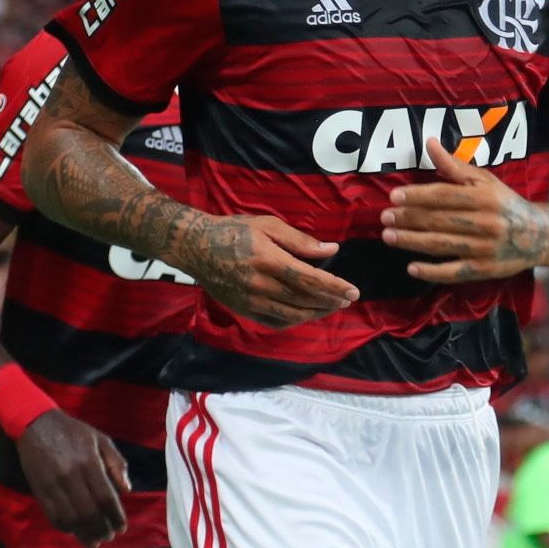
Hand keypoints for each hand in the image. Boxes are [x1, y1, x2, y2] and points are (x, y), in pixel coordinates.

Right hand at [16, 409, 129, 546]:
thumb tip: (126, 490)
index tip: (122, 527)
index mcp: (88, 462)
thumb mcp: (101, 439)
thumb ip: (116, 464)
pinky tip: (75, 531)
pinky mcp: (39, 490)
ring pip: (70, 518)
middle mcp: (70, 476)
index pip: (105, 498)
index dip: (115, 516)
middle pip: (89, 512)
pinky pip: (53, 516)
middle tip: (109, 536)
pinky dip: (66, 527)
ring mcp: (52, 485)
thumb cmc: (73, 432)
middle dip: (102, 529)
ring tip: (95, 541)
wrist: (36, 424)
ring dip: (84, 534)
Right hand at [185, 215, 353, 328]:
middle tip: (348, 299)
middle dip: (330, 301)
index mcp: (268, 260)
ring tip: (332, 307)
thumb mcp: (267, 225)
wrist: (195, 247)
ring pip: (292, 315)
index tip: (353, 291)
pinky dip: (295, 320)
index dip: (334, 287)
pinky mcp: (243, 310)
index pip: (310, 280)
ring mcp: (250, 301)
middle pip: (304, 300)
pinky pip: (274, 322)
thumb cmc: (234, 230)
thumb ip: (300, 240)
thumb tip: (331, 251)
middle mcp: (260, 285)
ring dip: (316, 313)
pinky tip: (306, 313)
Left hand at [381, 138, 548, 282]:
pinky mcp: (484, 270)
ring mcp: (485, 248)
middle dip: (409, 219)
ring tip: (389, 236)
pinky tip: (411, 267)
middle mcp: (486, 222)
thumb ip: (454, 166)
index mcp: (484, 197)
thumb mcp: (484, 180)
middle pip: (440, 220)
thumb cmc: (504, 203)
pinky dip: (433, 271)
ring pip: (443, 245)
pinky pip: (454, 272)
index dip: (418, 196)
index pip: (445, 196)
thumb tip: (429, 142)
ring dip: (412, 241)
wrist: (538, 235)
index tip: (394, 197)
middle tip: (384, 217)